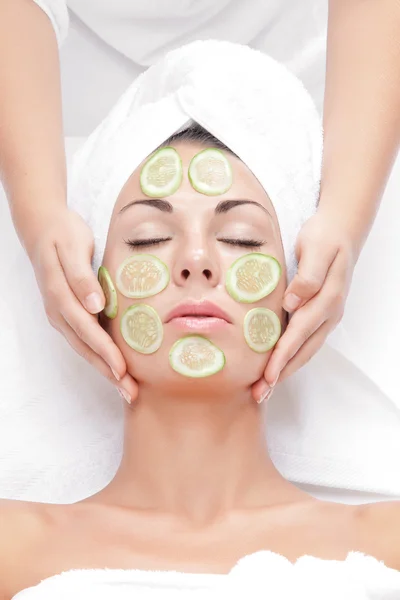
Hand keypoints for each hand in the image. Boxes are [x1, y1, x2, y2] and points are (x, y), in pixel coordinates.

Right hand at [27, 207, 137, 402]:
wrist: (43, 227)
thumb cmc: (63, 234)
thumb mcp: (73, 248)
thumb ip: (82, 278)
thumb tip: (94, 305)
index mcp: (60, 296)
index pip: (86, 331)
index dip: (105, 353)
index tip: (122, 371)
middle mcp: (58, 311)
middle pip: (85, 348)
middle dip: (108, 372)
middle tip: (131, 393)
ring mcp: (61, 314)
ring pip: (84, 348)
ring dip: (104, 369)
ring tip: (126, 388)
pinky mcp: (68, 313)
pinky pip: (84, 339)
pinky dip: (99, 356)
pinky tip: (114, 366)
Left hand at [254, 210, 356, 402]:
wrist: (341, 231)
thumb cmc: (325, 237)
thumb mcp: (317, 248)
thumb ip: (308, 276)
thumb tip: (293, 301)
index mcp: (328, 299)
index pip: (300, 334)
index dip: (283, 356)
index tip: (268, 376)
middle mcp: (329, 313)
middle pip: (303, 350)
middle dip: (281, 374)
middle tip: (259, 394)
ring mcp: (326, 316)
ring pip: (304, 350)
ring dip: (284, 370)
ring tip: (264, 388)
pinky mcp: (319, 314)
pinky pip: (305, 341)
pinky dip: (290, 357)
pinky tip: (276, 365)